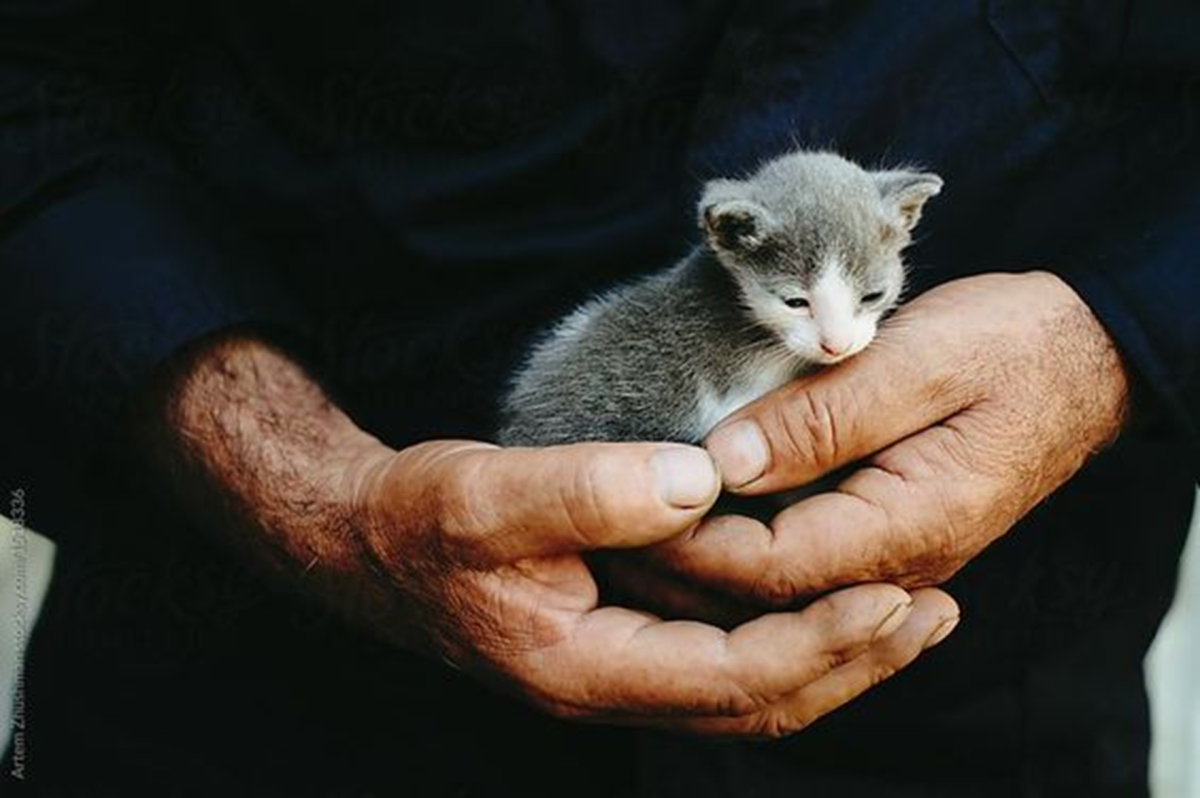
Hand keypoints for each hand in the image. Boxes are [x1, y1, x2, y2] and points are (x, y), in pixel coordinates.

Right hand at [146, 333, 957, 739]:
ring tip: (912, 613)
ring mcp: (618, 674)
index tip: (896, 595)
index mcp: (587, 667)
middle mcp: (612, 687)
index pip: (735, 678)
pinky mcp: (621, 645)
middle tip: (939, 614)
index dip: (822, 642)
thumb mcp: (491, 495)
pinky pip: (724, 665)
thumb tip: (699, 483)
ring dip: (833, 657)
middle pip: (762, 706)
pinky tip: (821, 599)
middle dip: (855, 665)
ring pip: (749, 694)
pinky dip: (787, 640)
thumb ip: (592, 491)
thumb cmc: (423, 520)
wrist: (370, 543)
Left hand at [641, 272, 1128, 603]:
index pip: (768, 569)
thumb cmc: (1010, 346)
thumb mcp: (919, 358)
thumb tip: (724, 462)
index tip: (621, 508)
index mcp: (907, 525)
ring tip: (625, 530)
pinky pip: (799, 562)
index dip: (686, 545)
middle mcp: (897, 561)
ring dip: (703, 564)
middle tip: (599, 533)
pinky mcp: (883, 533)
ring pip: (777, 588)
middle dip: (680, 568)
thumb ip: (824, 416)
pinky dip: (740, 547)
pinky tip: (694, 514)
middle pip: (763, 596)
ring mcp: (892, 555)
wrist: (1084, 356)